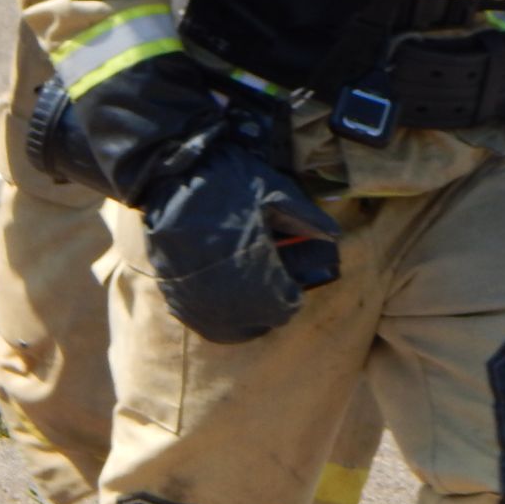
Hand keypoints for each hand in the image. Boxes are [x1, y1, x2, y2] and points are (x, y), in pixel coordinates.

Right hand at [140, 140, 341, 343]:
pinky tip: (224, 295)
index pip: (284, 306)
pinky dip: (218, 314)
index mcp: (255, 271)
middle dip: (271, 306)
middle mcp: (225, 295)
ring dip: (245, 316)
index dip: (292, 296)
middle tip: (273, 286)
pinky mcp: (174, 296)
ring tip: (251, 293)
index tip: (292, 283)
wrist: (170, 175)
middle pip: (258, 322)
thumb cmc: (229, 182)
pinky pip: (202, 320)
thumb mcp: (274, 192)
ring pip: (229, 328)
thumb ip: (306, 218)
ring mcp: (196, 299)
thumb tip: (334, 236)